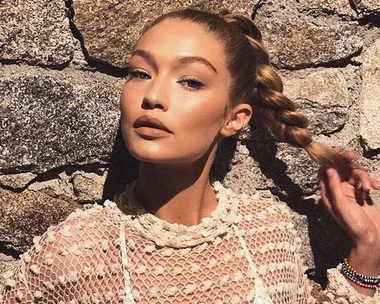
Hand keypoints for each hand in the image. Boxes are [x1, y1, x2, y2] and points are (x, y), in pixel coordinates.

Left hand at [319, 149, 379, 266]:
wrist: (373, 240)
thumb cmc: (354, 224)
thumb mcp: (341, 204)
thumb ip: (334, 185)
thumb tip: (328, 168)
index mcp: (328, 194)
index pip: (325, 172)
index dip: (328, 160)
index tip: (335, 150)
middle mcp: (338, 192)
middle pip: (340, 171)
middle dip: (347, 164)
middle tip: (351, 156)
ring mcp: (350, 193)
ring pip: (354, 175)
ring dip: (362, 177)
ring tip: (368, 187)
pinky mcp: (362, 195)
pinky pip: (364, 182)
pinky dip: (369, 182)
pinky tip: (375, 187)